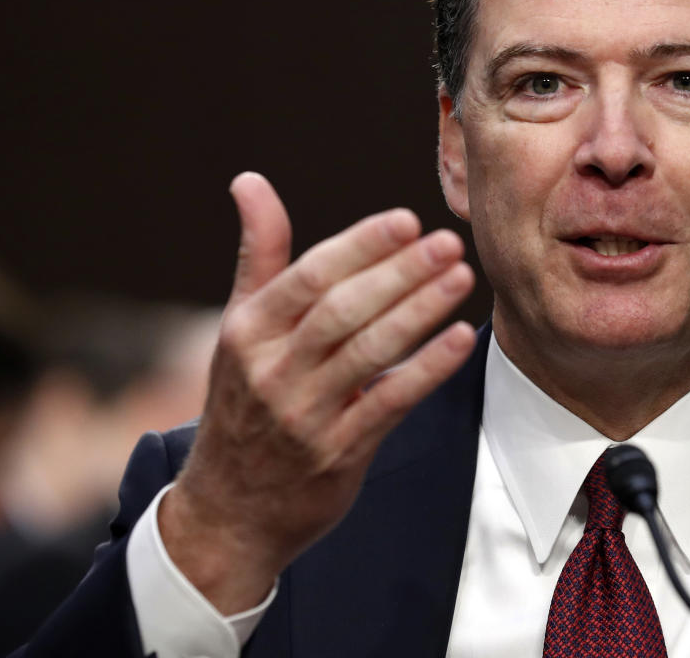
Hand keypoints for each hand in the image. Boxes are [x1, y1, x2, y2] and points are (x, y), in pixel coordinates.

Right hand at [160, 172, 475, 612]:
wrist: (229, 509)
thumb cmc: (244, 400)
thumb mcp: (240, 327)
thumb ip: (260, 254)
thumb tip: (249, 181)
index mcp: (248, 332)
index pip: (309, 277)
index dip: (360, 246)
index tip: (407, 220)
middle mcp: (272, 371)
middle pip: (343, 310)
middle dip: (399, 273)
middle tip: (448, 242)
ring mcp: (305, 415)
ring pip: (369, 353)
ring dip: (419, 311)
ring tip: (461, 276)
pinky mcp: (339, 454)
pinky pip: (390, 405)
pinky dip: (426, 370)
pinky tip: (458, 338)